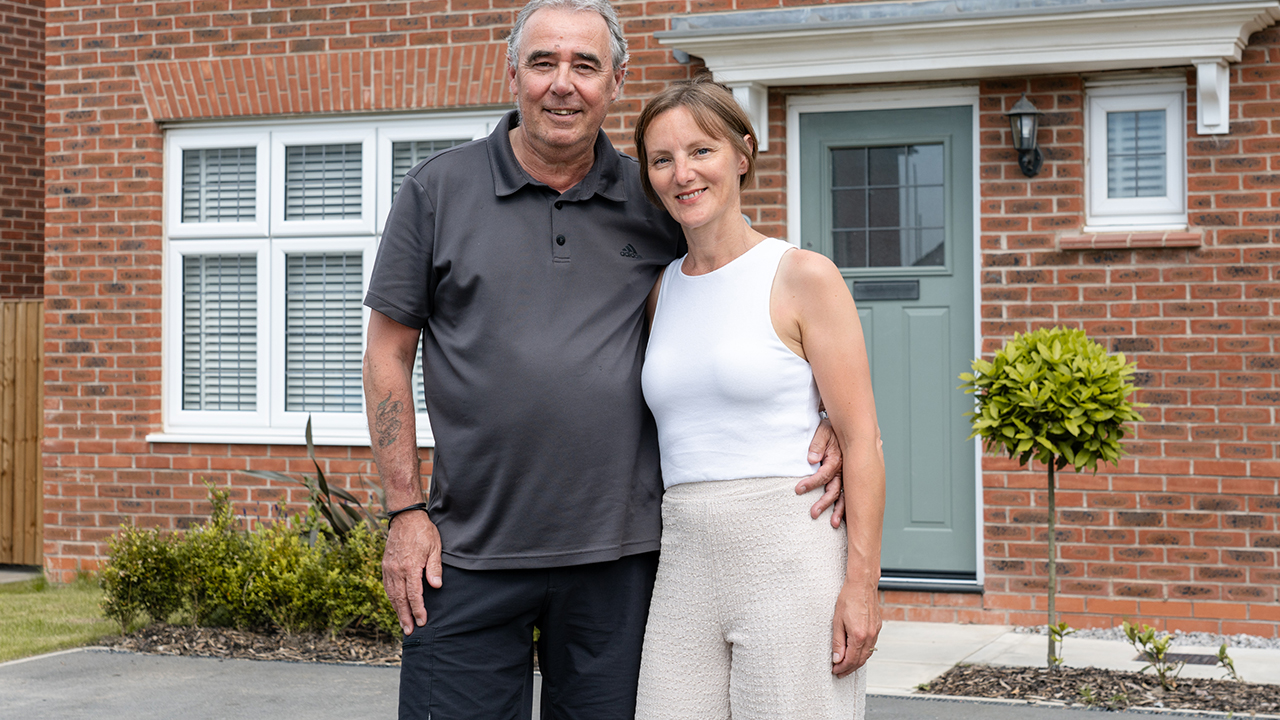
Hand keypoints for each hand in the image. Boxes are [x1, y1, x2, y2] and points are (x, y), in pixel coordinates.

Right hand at [382, 511, 442, 634]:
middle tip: (409, 632)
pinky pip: (387, 586)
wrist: (405, 518)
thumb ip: (435, 568)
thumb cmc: (423, 532)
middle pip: (400, 599)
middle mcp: (397, 570)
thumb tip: (436, 586)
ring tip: (403, 623)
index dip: (418, 610)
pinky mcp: (385, 566)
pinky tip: (396, 606)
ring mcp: (389, 568)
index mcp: (410, 567)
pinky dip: (391, 599)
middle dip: (405, 616)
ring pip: (392, 594)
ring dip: (397, 611)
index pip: (414, 595)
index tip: (422, 622)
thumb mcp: (435, 548)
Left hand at [797, 416, 844, 526]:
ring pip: (844, 496)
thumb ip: (817, 444)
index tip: (798, 490)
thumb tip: (811, 459)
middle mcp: (844, 470)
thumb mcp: (822, 431)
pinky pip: (848, 495)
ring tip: (833, 524)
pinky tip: (843, 520)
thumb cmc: (831, 429)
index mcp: (837, 459)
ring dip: (839, 510)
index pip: (823, 475)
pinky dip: (846, 508)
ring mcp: (847, 476)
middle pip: (834, 489)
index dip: (810, 483)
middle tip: (813, 513)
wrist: (845, 427)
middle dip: (824, 503)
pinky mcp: (847, 479)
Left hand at [831, 578, 880, 676]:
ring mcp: (875, 632)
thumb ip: (837, 642)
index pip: (850, 660)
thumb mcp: (837, 621)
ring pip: (867, 654)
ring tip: (846, 666)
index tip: (835, 670)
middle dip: (849, 669)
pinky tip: (856, 653)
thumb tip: (837, 659)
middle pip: (860, 660)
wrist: (862, 585)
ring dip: (856, 662)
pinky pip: (871, 646)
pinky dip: (863, 653)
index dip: (842, 667)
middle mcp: (870, 636)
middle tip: (839, 673)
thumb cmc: (848, 599)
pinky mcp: (877, 627)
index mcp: (858, 636)